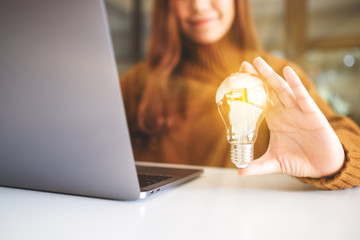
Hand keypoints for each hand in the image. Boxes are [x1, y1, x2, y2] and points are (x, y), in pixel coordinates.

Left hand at [237, 57, 344, 177]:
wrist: (322, 167)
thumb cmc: (299, 161)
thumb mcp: (275, 163)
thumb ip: (257, 166)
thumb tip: (240, 172)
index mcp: (275, 119)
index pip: (259, 101)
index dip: (249, 90)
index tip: (237, 79)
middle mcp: (284, 112)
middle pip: (268, 90)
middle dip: (256, 77)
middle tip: (244, 64)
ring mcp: (297, 111)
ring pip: (282, 89)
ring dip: (270, 75)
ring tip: (258, 63)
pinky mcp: (311, 113)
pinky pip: (302, 96)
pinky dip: (295, 84)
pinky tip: (287, 72)